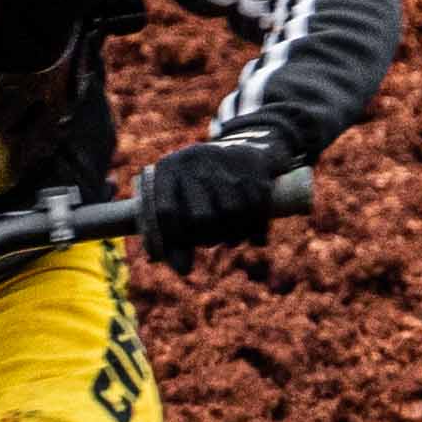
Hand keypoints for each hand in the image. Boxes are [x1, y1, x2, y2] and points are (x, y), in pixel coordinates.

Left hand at [131, 140, 290, 269]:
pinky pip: (257, 208)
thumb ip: (175, 240)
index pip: (165, 211)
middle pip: (202, 217)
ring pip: (233, 212)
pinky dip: (255, 229)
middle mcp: (194, 161)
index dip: (173, 240)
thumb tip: (184, 270)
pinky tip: (251, 236)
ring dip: (233, 235)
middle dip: (207, 238)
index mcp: (168, 169)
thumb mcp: (179, 203)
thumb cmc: (200, 188)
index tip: (183, 251)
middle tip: (209, 242)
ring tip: (229, 239)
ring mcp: (225, 162)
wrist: (240, 151)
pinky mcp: (253, 167)